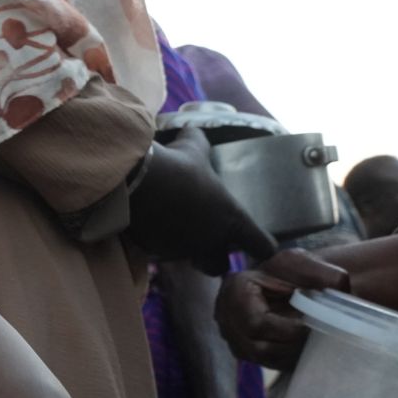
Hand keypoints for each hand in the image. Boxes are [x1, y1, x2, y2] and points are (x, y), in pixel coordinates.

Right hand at [127, 130, 275, 274]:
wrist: (135, 182)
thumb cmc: (175, 166)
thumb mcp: (192, 147)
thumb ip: (199, 143)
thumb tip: (192, 131)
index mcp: (231, 219)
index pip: (263, 247)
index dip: (262, 247)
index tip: (255, 243)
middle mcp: (210, 241)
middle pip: (219, 267)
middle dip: (214, 259)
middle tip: (207, 243)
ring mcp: (182, 250)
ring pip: (187, 260)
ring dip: (185, 251)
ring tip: (174, 231)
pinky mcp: (155, 251)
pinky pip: (161, 252)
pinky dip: (158, 242)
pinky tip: (150, 225)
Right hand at [214, 249, 350, 368]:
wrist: (288, 282)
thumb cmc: (294, 272)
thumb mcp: (308, 264)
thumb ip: (324, 273)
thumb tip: (339, 288)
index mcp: (235, 289)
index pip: (255, 323)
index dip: (286, 330)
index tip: (312, 326)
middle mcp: (226, 315)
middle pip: (257, 345)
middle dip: (292, 344)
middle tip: (318, 337)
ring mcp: (232, 335)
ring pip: (262, 357)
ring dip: (291, 354)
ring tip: (313, 342)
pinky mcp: (243, 349)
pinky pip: (265, 362)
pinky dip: (288, 358)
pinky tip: (305, 347)